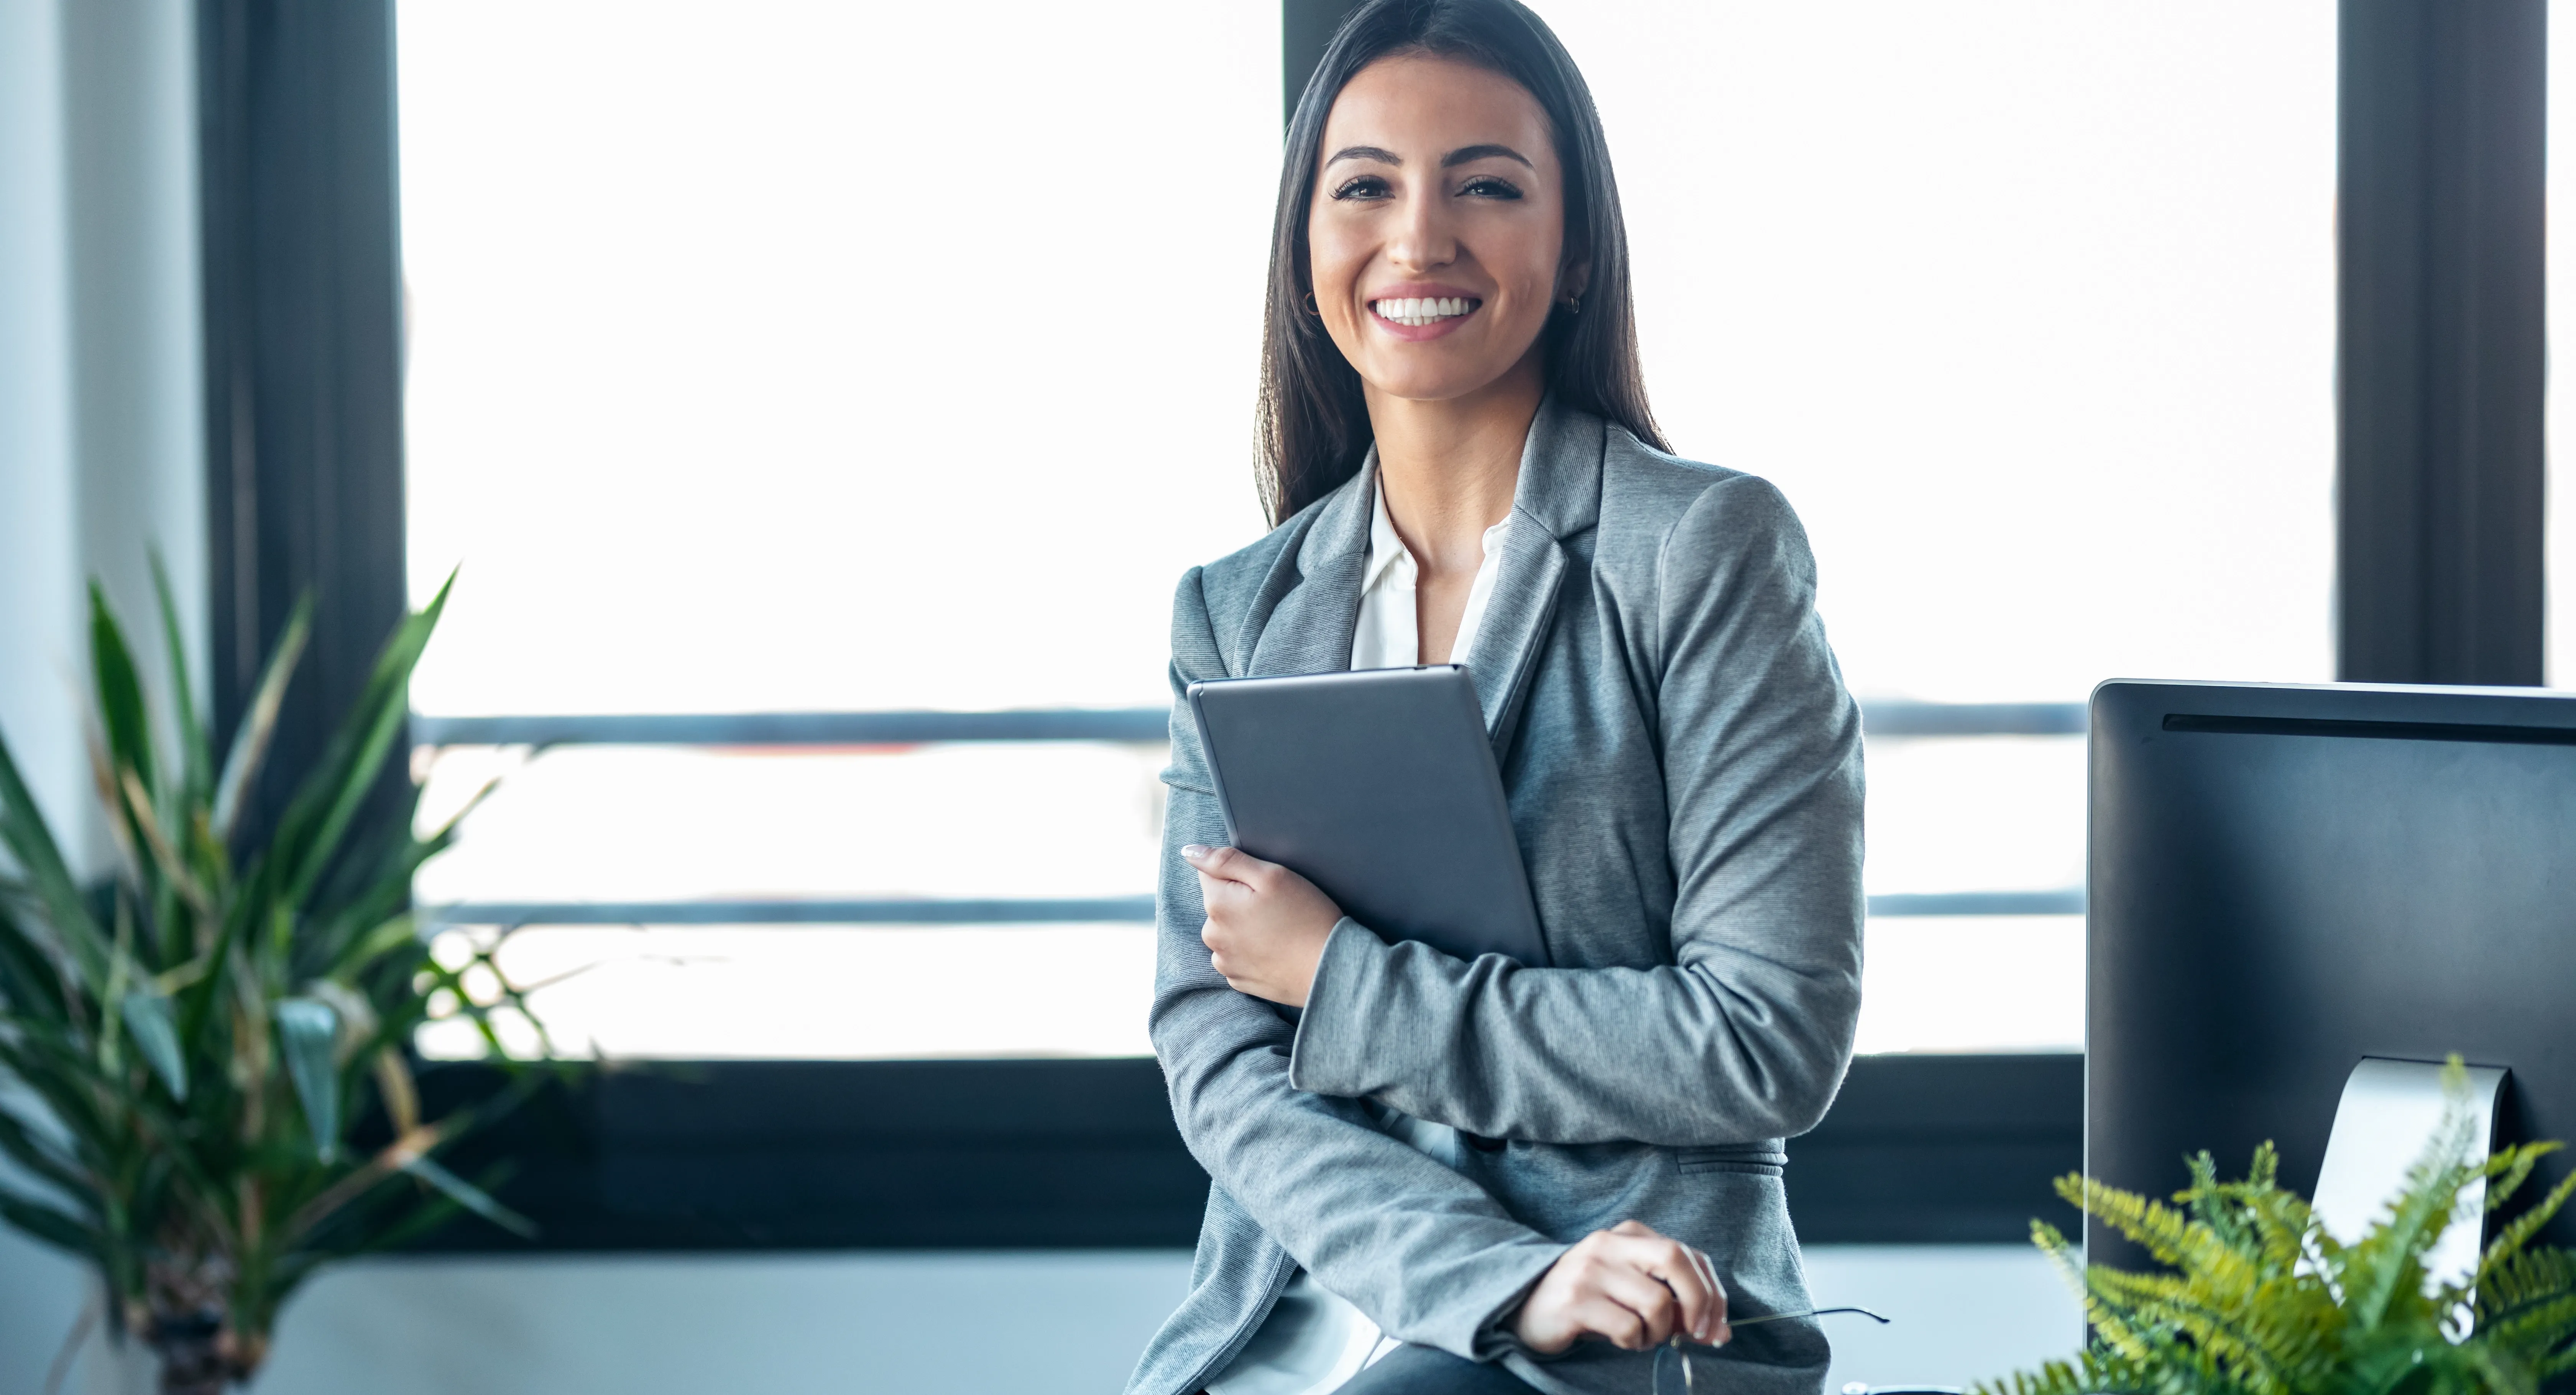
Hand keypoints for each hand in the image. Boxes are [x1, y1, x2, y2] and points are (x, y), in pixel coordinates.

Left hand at [1183, 844, 1342, 1006]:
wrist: (1330, 970)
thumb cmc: (1306, 917)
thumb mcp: (1271, 875)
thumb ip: (1226, 860)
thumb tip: (1190, 852)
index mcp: (1217, 903)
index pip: (1211, 873)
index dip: (1239, 874)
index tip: (1264, 885)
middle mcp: (1212, 935)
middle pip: (1219, 903)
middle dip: (1242, 900)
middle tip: (1279, 907)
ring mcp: (1224, 961)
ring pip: (1228, 930)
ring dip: (1246, 927)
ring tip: (1280, 930)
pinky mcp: (1238, 980)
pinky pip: (1239, 955)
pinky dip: (1253, 951)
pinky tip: (1277, 950)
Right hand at [1512, 1220, 1729, 1353]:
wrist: (1525, 1307)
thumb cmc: (1590, 1301)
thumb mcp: (1633, 1290)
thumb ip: (1676, 1303)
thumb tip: (1721, 1333)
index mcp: (1629, 1234)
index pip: (1689, 1254)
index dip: (1713, 1293)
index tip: (1715, 1327)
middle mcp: (1610, 1243)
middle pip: (1676, 1259)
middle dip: (1699, 1303)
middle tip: (1695, 1334)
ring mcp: (1591, 1269)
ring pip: (1656, 1302)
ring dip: (1659, 1333)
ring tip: (1642, 1337)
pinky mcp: (1576, 1300)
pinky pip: (1628, 1327)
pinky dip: (1633, 1342)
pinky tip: (1619, 1339)